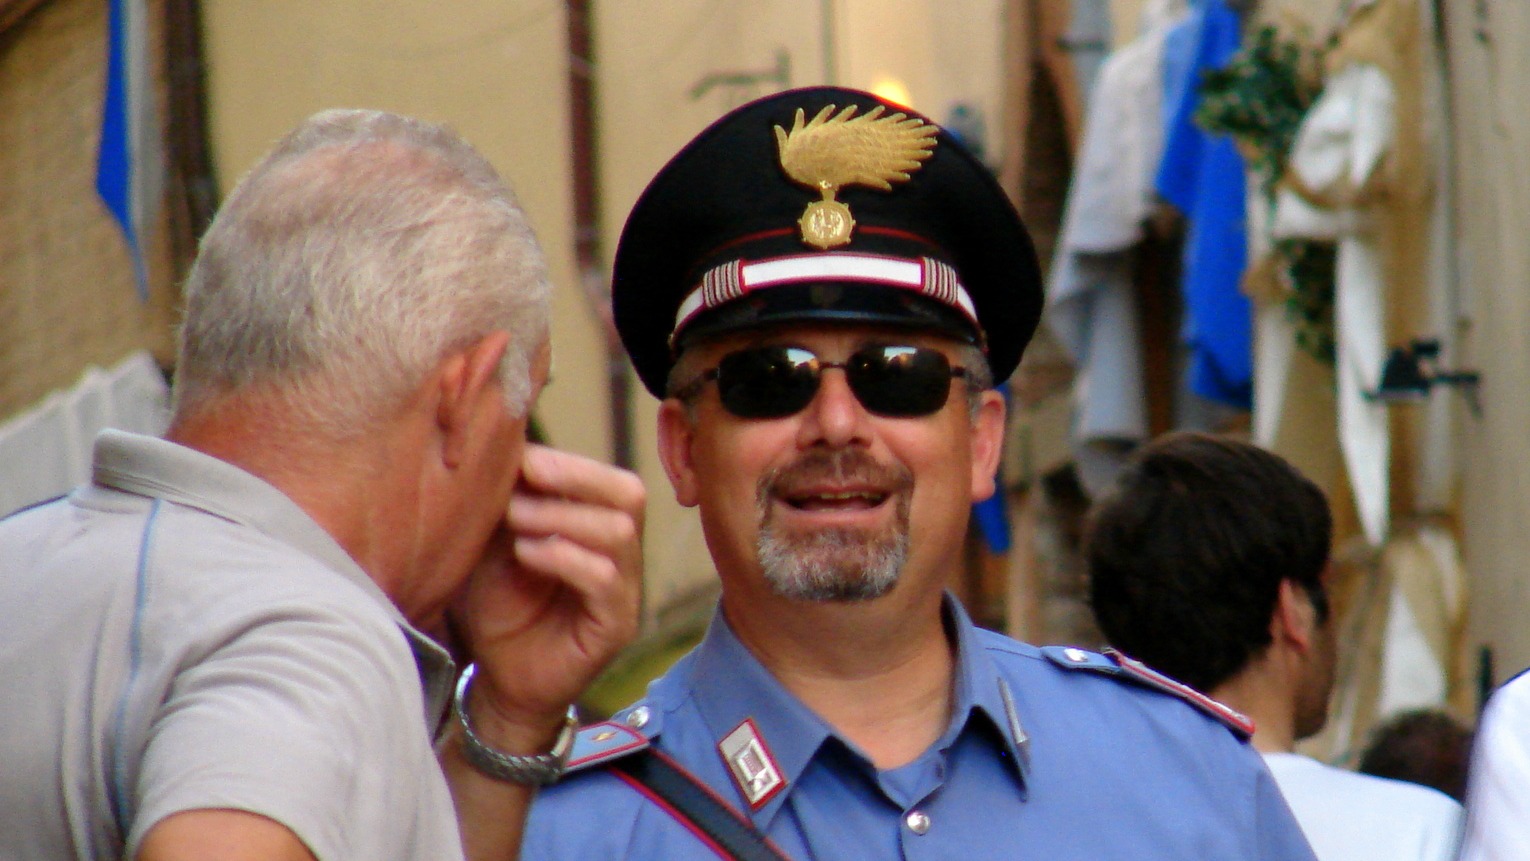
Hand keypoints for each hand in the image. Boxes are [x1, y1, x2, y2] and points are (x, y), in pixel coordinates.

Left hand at [450, 444, 644, 750]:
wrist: (498, 680)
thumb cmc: (498, 606)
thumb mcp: (498, 543)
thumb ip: (511, 500)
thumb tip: (502, 443)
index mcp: (600, 528)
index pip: (612, 479)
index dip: (572, 462)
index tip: (522, 456)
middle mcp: (623, 556)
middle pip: (630, 494)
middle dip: (574, 478)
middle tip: (523, 479)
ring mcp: (625, 592)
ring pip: (619, 532)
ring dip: (561, 517)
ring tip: (516, 520)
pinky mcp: (615, 627)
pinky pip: (605, 579)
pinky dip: (564, 557)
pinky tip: (526, 554)